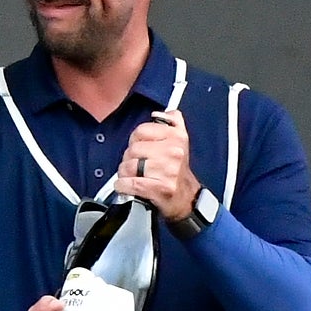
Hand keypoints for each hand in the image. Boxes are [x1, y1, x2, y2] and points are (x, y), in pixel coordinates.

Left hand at [112, 108, 202, 222]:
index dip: (137, 141)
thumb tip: (166, 112)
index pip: (140, 131)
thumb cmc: (176, 171)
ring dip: (126, 174)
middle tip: (140, 167)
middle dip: (130, 159)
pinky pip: (129, 183)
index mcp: (178, 138)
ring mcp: (168, 171)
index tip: (144, 150)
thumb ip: (173, 123)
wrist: (186, 199)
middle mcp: (175, 152)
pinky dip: (124, 186)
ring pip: (128, 166)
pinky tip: (129, 187)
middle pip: (132, 150)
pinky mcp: (160, 188)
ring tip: (137, 177)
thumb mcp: (180, 143)